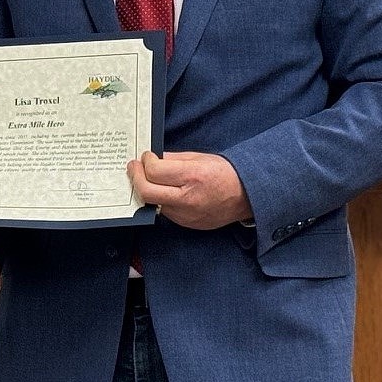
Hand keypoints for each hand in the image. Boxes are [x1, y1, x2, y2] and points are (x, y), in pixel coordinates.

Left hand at [128, 151, 251, 230]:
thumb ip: (173, 159)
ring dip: (147, 189)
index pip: (155, 171)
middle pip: (147, 191)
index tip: (145, 157)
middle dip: (136, 177)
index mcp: (193, 176)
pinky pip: (164, 212)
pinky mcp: (186, 224)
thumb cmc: (226, 174)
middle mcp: (188, 198)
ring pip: (153, 203)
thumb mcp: (200, 158)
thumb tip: (153, 159)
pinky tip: (164, 191)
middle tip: (134, 167)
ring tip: (149, 178)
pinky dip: (160, 200)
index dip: (145, 162)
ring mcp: (186, 215)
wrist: (247, 197)